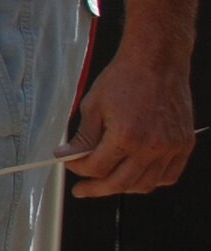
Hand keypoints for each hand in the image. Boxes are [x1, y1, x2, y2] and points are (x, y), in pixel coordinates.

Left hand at [57, 54, 197, 196]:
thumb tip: (66, 155)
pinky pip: (168, 176)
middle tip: (82, 189)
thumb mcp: (93, 105)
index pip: (97, 167)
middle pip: (120, 183)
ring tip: (106, 181)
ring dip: (123, 187)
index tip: (69, 164)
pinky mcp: (184, 145)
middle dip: (96, 188)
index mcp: (126, 135)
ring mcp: (171, 148)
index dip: (78, 169)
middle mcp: (151, 146)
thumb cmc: (124, 78)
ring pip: (145, 185)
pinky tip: (134, 174)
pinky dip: (150, 180)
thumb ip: (83, 136)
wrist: (157, 61)